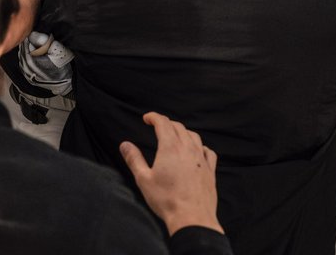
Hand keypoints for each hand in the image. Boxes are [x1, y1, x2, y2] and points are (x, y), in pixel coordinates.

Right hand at [120, 112, 222, 236]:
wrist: (192, 218)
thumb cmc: (166, 200)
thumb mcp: (144, 180)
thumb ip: (134, 159)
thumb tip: (125, 145)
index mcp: (170, 148)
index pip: (163, 123)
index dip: (154, 117)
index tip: (147, 118)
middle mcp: (188, 149)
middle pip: (178, 127)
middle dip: (166, 123)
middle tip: (157, 127)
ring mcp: (201, 159)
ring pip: (194, 136)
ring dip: (183, 132)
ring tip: (175, 136)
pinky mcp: (210, 171)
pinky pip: (208, 151)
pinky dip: (200, 146)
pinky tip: (197, 151)